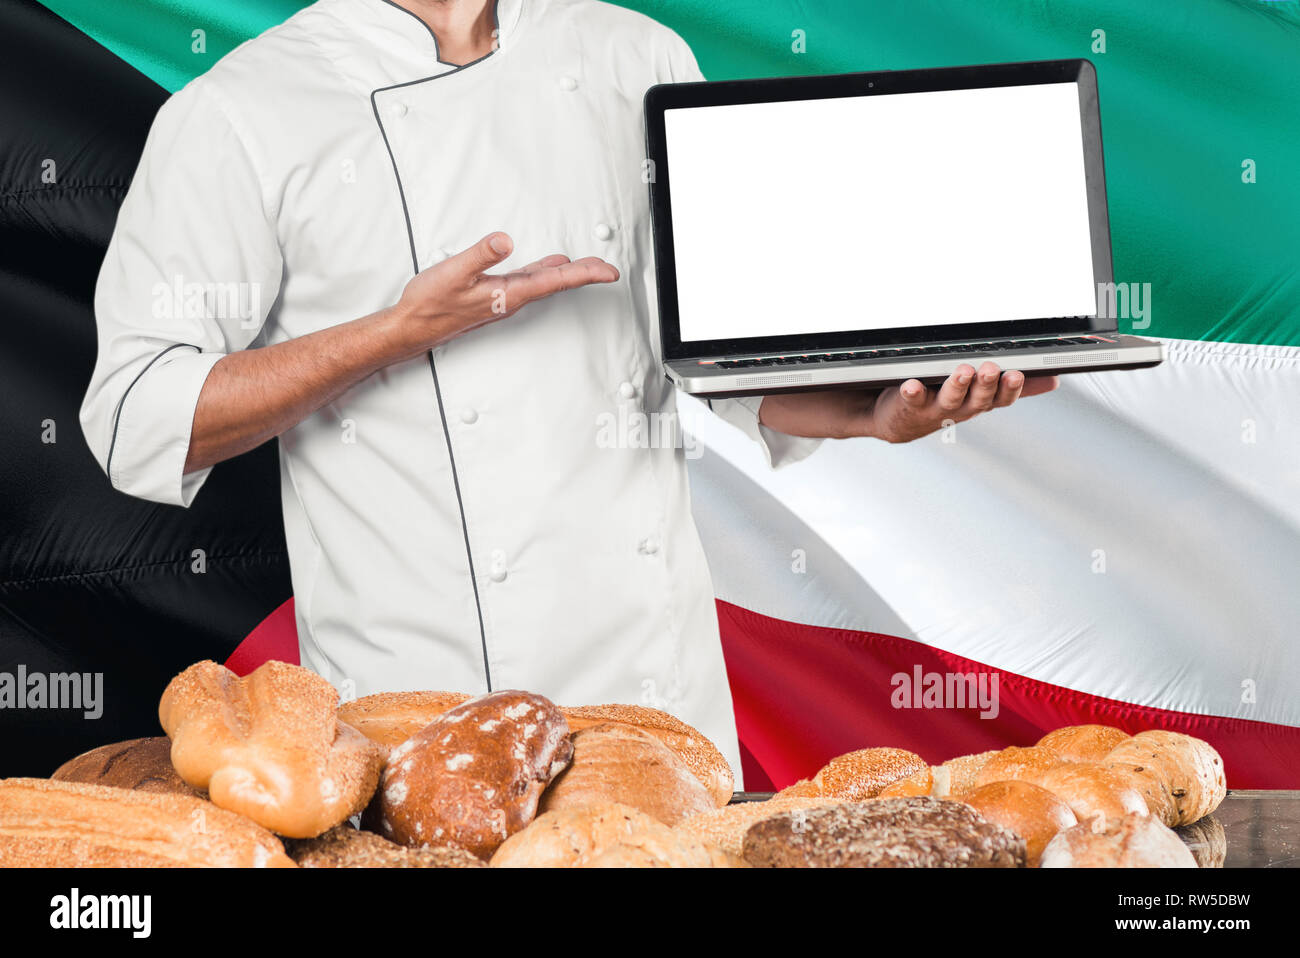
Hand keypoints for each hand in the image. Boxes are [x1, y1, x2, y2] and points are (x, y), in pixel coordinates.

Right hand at [392, 231, 618, 351]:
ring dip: (566, 274)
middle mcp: (511, 298)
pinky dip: (543, 272)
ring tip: (586, 265)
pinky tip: (547, 266)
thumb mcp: (454, 273)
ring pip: (543, 283)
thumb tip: (505, 241)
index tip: (609, 272)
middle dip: (584, 274)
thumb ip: (480, 255)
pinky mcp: (492, 295)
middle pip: (556, 283)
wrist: (412, 327)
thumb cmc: (430, 304)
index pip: (556, 281)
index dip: (586, 274)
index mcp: (509, 293)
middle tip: (607, 268)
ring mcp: (502, 298)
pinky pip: (527, 282)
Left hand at [757, 361, 1058, 441]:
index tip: (1016, 375)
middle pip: (977, 400)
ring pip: (948, 400)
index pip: (1001, 399)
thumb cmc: (938, 400)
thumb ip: (1011, 387)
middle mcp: (957, 409)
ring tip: (962, 371)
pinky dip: (911, 392)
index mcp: (977, 403)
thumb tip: (1054, 381)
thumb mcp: (979, 396)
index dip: (1010, 390)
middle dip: (986, 385)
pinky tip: (911, 383)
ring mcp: (932, 410)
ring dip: (956, 386)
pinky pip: (910, 399)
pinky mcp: (907, 406)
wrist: (893, 419)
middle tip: (992, 369)